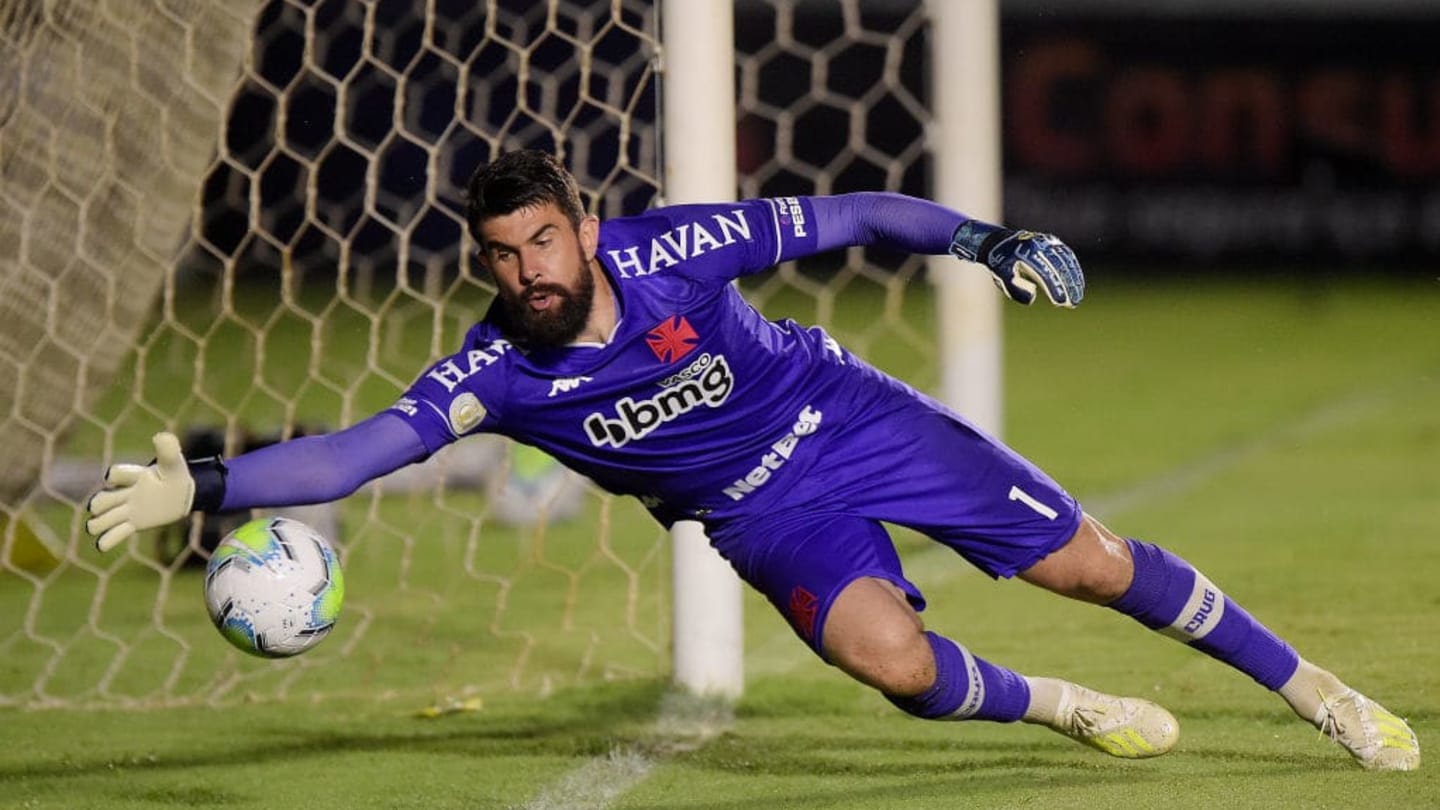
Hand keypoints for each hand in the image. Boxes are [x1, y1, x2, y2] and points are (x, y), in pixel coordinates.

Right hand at [86, 432, 195, 551]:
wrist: (183, 494)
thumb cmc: (176, 475)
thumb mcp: (174, 463)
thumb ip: (168, 450)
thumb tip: (161, 436)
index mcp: (133, 476)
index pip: (116, 474)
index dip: (114, 476)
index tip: (114, 478)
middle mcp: (125, 493)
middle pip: (101, 500)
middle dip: (99, 504)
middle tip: (105, 507)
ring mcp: (127, 509)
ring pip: (102, 518)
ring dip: (98, 523)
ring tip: (101, 526)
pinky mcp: (134, 523)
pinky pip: (115, 534)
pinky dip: (107, 540)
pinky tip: (102, 545)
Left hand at [949, 221, 1084, 307]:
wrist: (1000, 242)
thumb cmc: (1002, 265)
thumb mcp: (1003, 278)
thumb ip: (1015, 290)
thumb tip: (1033, 296)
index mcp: (1025, 254)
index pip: (1044, 273)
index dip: (1053, 288)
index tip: (1060, 302)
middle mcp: (1039, 245)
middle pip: (1058, 267)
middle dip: (1067, 286)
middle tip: (1073, 303)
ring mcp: (1047, 242)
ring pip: (1066, 262)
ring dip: (1074, 280)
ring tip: (1077, 297)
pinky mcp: (1053, 242)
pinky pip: (1067, 256)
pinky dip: (1074, 270)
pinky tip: (1078, 283)